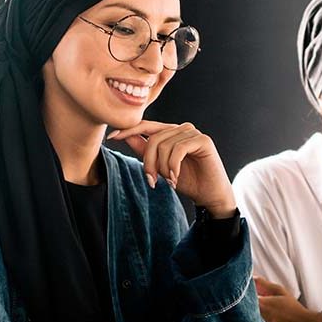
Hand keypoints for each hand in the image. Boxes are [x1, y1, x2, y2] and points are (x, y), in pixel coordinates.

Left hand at [108, 120, 235, 217]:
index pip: (146, 126)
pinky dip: (173, 166)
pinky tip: (175, 178)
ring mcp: (193, 133)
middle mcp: (182, 129)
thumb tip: (125, 137)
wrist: (209, 194)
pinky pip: (178, 149)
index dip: (128, 130)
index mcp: (171, 132)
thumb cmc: (187, 181)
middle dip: (149, 162)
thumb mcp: (160, 167)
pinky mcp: (203, 140)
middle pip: (153, 139)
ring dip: (163, 167)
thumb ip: (145, 151)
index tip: (112, 138)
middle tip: (152, 181)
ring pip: (164, 145)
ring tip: (169, 180)